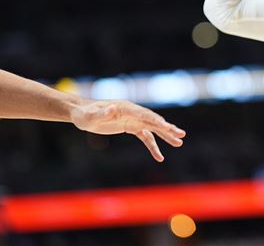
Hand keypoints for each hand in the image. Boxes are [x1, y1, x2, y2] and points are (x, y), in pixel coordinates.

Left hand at [70, 99, 185, 161]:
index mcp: (126, 107)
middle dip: (167, 128)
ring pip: (153, 128)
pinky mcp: (130, 127)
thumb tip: (112, 108)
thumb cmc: (84, 114)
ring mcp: (133, 120)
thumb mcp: (90, 115)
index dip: (156, 121)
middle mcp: (133, 112)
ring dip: (166, 136)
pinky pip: (145, 137)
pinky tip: (160, 157)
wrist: (82, 114)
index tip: (168, 127)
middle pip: (153, 120)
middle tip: (181, 135)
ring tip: (179, 142)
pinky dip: (153, 146)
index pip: (144, 114)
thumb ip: (101, 113)